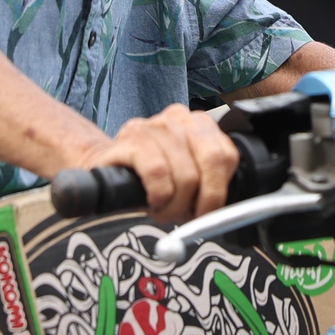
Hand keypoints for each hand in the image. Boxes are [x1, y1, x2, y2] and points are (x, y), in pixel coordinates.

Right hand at [79, 103, 238, 225]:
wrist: (106, 168)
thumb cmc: (151, 178)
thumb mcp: (187, 177)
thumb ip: (210, 185)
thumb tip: (226, 214)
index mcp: (200, 124)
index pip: (227, 156)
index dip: (219, 191)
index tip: (207, 211)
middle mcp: (179, 118)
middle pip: (212, 161)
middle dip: (203, 199)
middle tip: (187, 215)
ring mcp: (155, 124)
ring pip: (185, 174)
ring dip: (175, 204)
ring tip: (162, 208)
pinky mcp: (132, 137)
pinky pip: (158, 172)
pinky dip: (159, 194)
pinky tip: (152, 199)